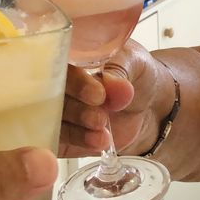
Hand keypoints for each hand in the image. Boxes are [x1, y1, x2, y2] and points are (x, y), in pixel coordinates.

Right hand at [58, 40, 171, 156]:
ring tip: (104, 133)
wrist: (151, 106)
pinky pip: (61, 142)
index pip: (57, 65)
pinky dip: (79, 143)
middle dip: (75, 109)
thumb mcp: (134, 63)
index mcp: (68, 56)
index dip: (74, 81)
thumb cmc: (138, 74)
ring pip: (53, 122)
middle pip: (48, 97)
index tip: (98, 94)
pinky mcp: (63, 135)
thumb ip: (120, 71)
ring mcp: (58, 110)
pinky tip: (99, 142)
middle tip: (100, 118)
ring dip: (77, 130)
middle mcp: (56, 83)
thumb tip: (112, 82)